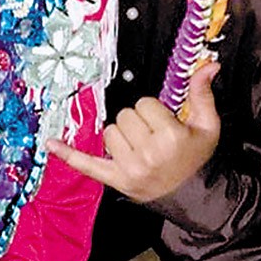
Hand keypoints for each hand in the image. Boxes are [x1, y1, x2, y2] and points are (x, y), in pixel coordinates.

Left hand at [46, 63, 220, 202]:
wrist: (192, 195)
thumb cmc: (197, 159)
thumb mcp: (208, 126)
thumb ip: (203, 93)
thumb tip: (207, 65)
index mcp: (170, 137)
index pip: (145, 104)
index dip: (154, 111)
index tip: (165, 124)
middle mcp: (148, 153)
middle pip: (125, 116)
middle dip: (138, 121)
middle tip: (154, 137)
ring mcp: (129, 168)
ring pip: (109, 132)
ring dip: (122, 135)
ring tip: (141, 148)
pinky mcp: (115, 179)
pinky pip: (86, 164)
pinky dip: (68, 154)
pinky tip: (51, 142)